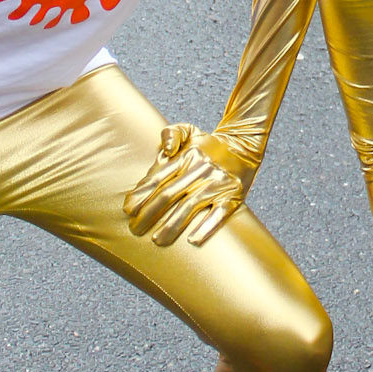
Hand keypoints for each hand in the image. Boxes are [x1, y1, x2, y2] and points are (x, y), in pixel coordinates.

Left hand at [123, 123, 255, 247]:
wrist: (244, 146)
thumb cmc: (208, 144)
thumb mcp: (189, 130)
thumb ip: (170, 134)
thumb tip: (166, 152)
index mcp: (186, 156)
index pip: (159, 177)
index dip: (142, 194)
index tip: (128, 210)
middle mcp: (201, 169)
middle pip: (170, 194)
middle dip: (150, 213)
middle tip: (136, 230)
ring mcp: (217, 183)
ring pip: (190, 206)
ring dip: (172, 225)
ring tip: (158, 241)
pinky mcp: (234, 195)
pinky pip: (219, 213)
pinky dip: (207, 227)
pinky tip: (193, 240)